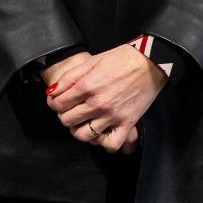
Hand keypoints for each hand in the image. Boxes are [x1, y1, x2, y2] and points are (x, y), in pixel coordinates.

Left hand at [46, 45, 167, 154]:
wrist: (151, 61)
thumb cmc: (122, 58)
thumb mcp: (93, 61)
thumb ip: (69, 77)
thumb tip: (51, 93)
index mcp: (88, 86)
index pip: (58, 104)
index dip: (54, 103)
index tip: (59, 101)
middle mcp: (98, 103)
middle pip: (68, 121)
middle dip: (65, 115)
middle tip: (72, 110)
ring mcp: (113, 115)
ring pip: (84, 136)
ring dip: (79, 130)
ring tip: (84, 122)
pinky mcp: (127, 122)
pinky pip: (111, 144)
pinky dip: (103, 142)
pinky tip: (102, 133)